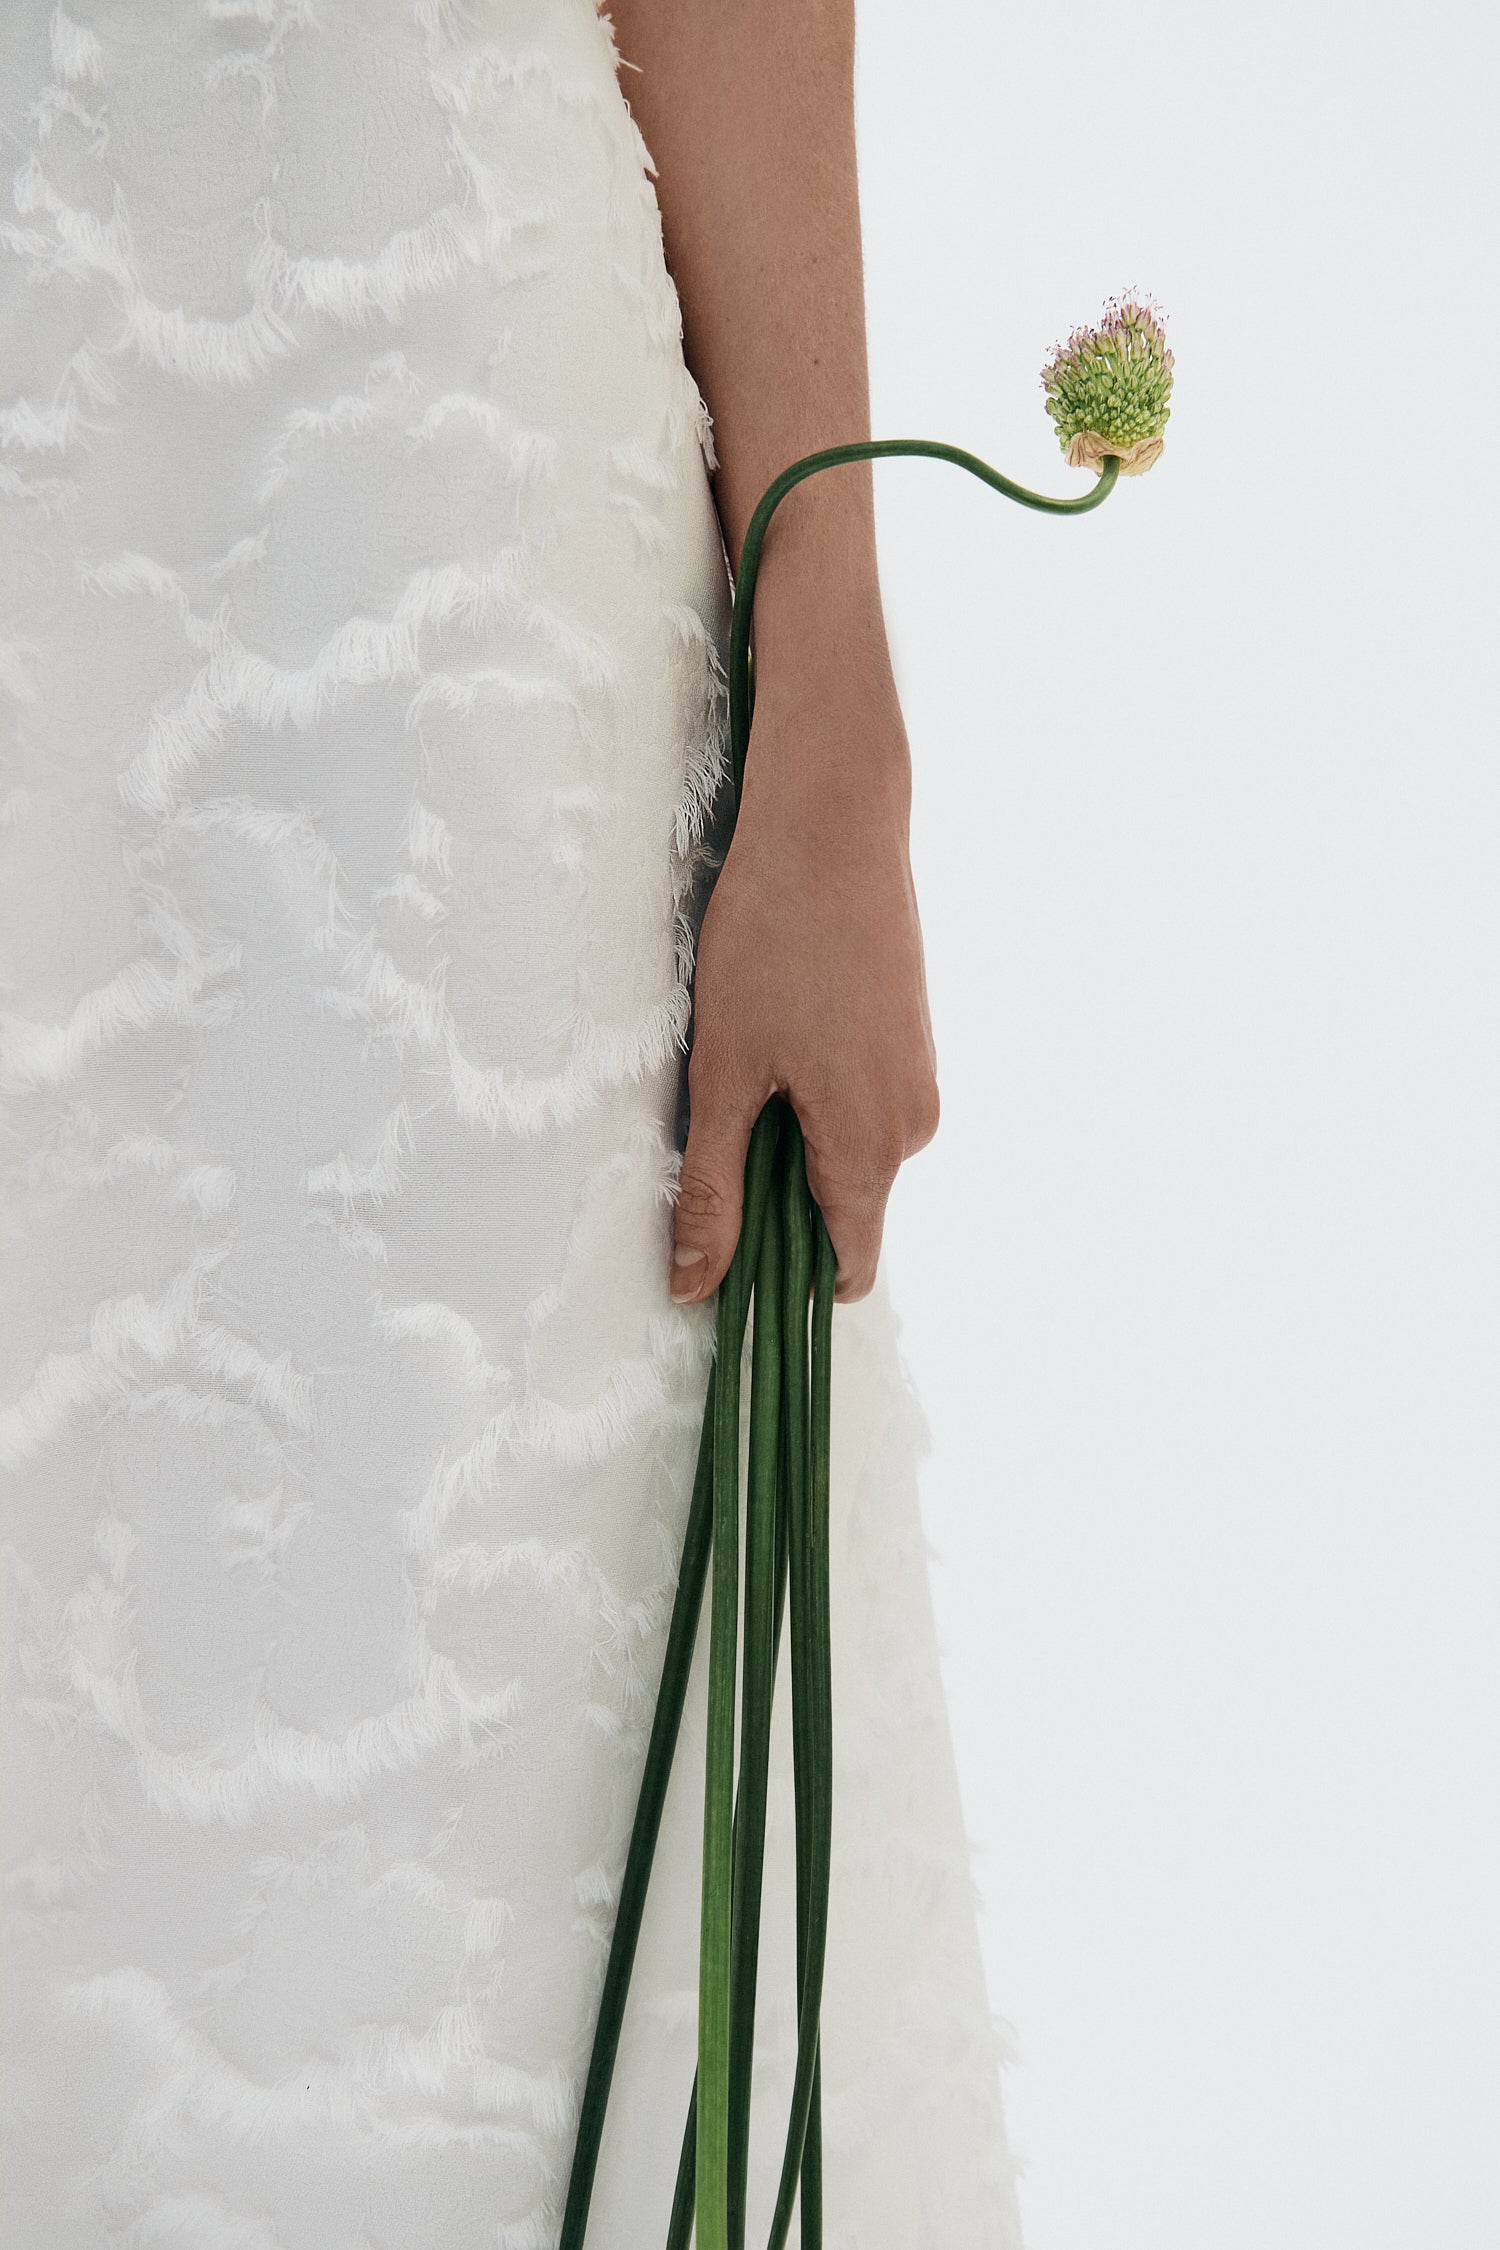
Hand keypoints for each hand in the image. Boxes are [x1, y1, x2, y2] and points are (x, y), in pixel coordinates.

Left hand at [669, 675, 938, 1305]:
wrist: (833, 817)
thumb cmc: (773, 939)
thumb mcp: (724, 1073)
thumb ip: (714, 1189)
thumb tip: (698, 1287)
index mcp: (873, 1148)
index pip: (843, 1271)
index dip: (779, 1281)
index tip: (717, 1257)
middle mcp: (913, 1126)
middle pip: (837, 1212)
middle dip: (770, 1195)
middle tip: (707, 1120)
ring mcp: (916, 1080)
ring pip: (841, 1154)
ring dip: (783, 1136)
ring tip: (737, 1057)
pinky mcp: (907, 1041)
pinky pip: (855, 1106)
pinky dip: (806, 1095)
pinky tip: (769, 1029)